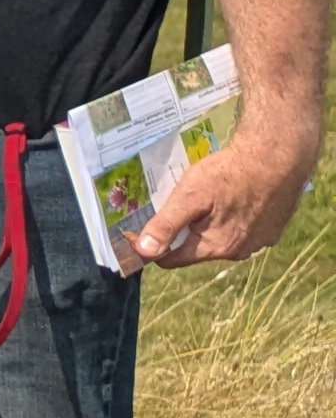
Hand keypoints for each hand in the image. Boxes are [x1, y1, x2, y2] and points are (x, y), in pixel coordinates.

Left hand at [132, 117, 318, 266]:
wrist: (277, 157)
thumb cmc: (229, 174)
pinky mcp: (273, 230)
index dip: (153, 245)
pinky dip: (234, 218)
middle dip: (184, 231)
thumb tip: (143, 252)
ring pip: (221, 238)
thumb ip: (165, 225)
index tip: (141, 228)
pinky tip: (233, 198)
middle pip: (197, 248)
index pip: (171, 259)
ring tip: (208, 198)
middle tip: (180, 203)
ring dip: (211, 224)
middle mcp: (238, 251)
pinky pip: (244, 230)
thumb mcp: (189, 196)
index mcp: (214, 247)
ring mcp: (259, 242)